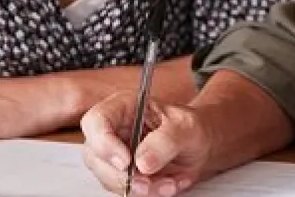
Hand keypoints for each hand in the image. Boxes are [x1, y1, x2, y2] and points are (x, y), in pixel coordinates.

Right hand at [81, 91, 212, 196]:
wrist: (199, 146)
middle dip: (123, 175)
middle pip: (95, 155)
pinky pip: (123, 189)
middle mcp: (112, 130)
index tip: (126, 162)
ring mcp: (112, 154)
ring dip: (139, 187)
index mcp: (123, 107)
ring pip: (108, 178)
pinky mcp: (120, 175)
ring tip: (169, 183)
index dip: (104, 143)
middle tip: (150, 181)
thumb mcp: (186, 127)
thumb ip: (166, 140)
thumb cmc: (189, 128)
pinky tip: (167, 185)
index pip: (96, 121)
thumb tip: (143, 162)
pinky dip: (146, 192)